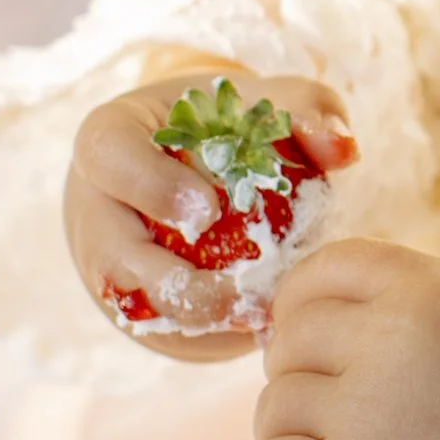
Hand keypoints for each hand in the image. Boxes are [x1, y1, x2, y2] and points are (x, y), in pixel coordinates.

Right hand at [67, 66, 355, 361]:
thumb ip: (308, 110)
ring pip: (131, 303)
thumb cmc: (234, 130)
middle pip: (110, 251)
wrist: (199, 173)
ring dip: (191, 319)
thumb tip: (342, 149)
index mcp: (114, 138)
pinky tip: (255, 327)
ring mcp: (107, 261)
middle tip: (235, 291)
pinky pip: (158, 328)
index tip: (206, 210)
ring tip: (253, 316)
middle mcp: (97, 204)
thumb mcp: (268, 106)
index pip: (106, 154)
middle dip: (171, 280)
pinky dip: (206, 333)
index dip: (149, 185)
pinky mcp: (132, 303)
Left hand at [252, 240, 439, 439]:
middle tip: (339, 407)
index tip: (304, 331)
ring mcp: (366, 413)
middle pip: (292, 338)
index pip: (328, 267)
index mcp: (432, 291)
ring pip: (274, 406)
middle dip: (301, 372)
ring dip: (296, 431)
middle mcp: (394, 339)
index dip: (301, 299)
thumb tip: (302, 313)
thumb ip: (406, 304)